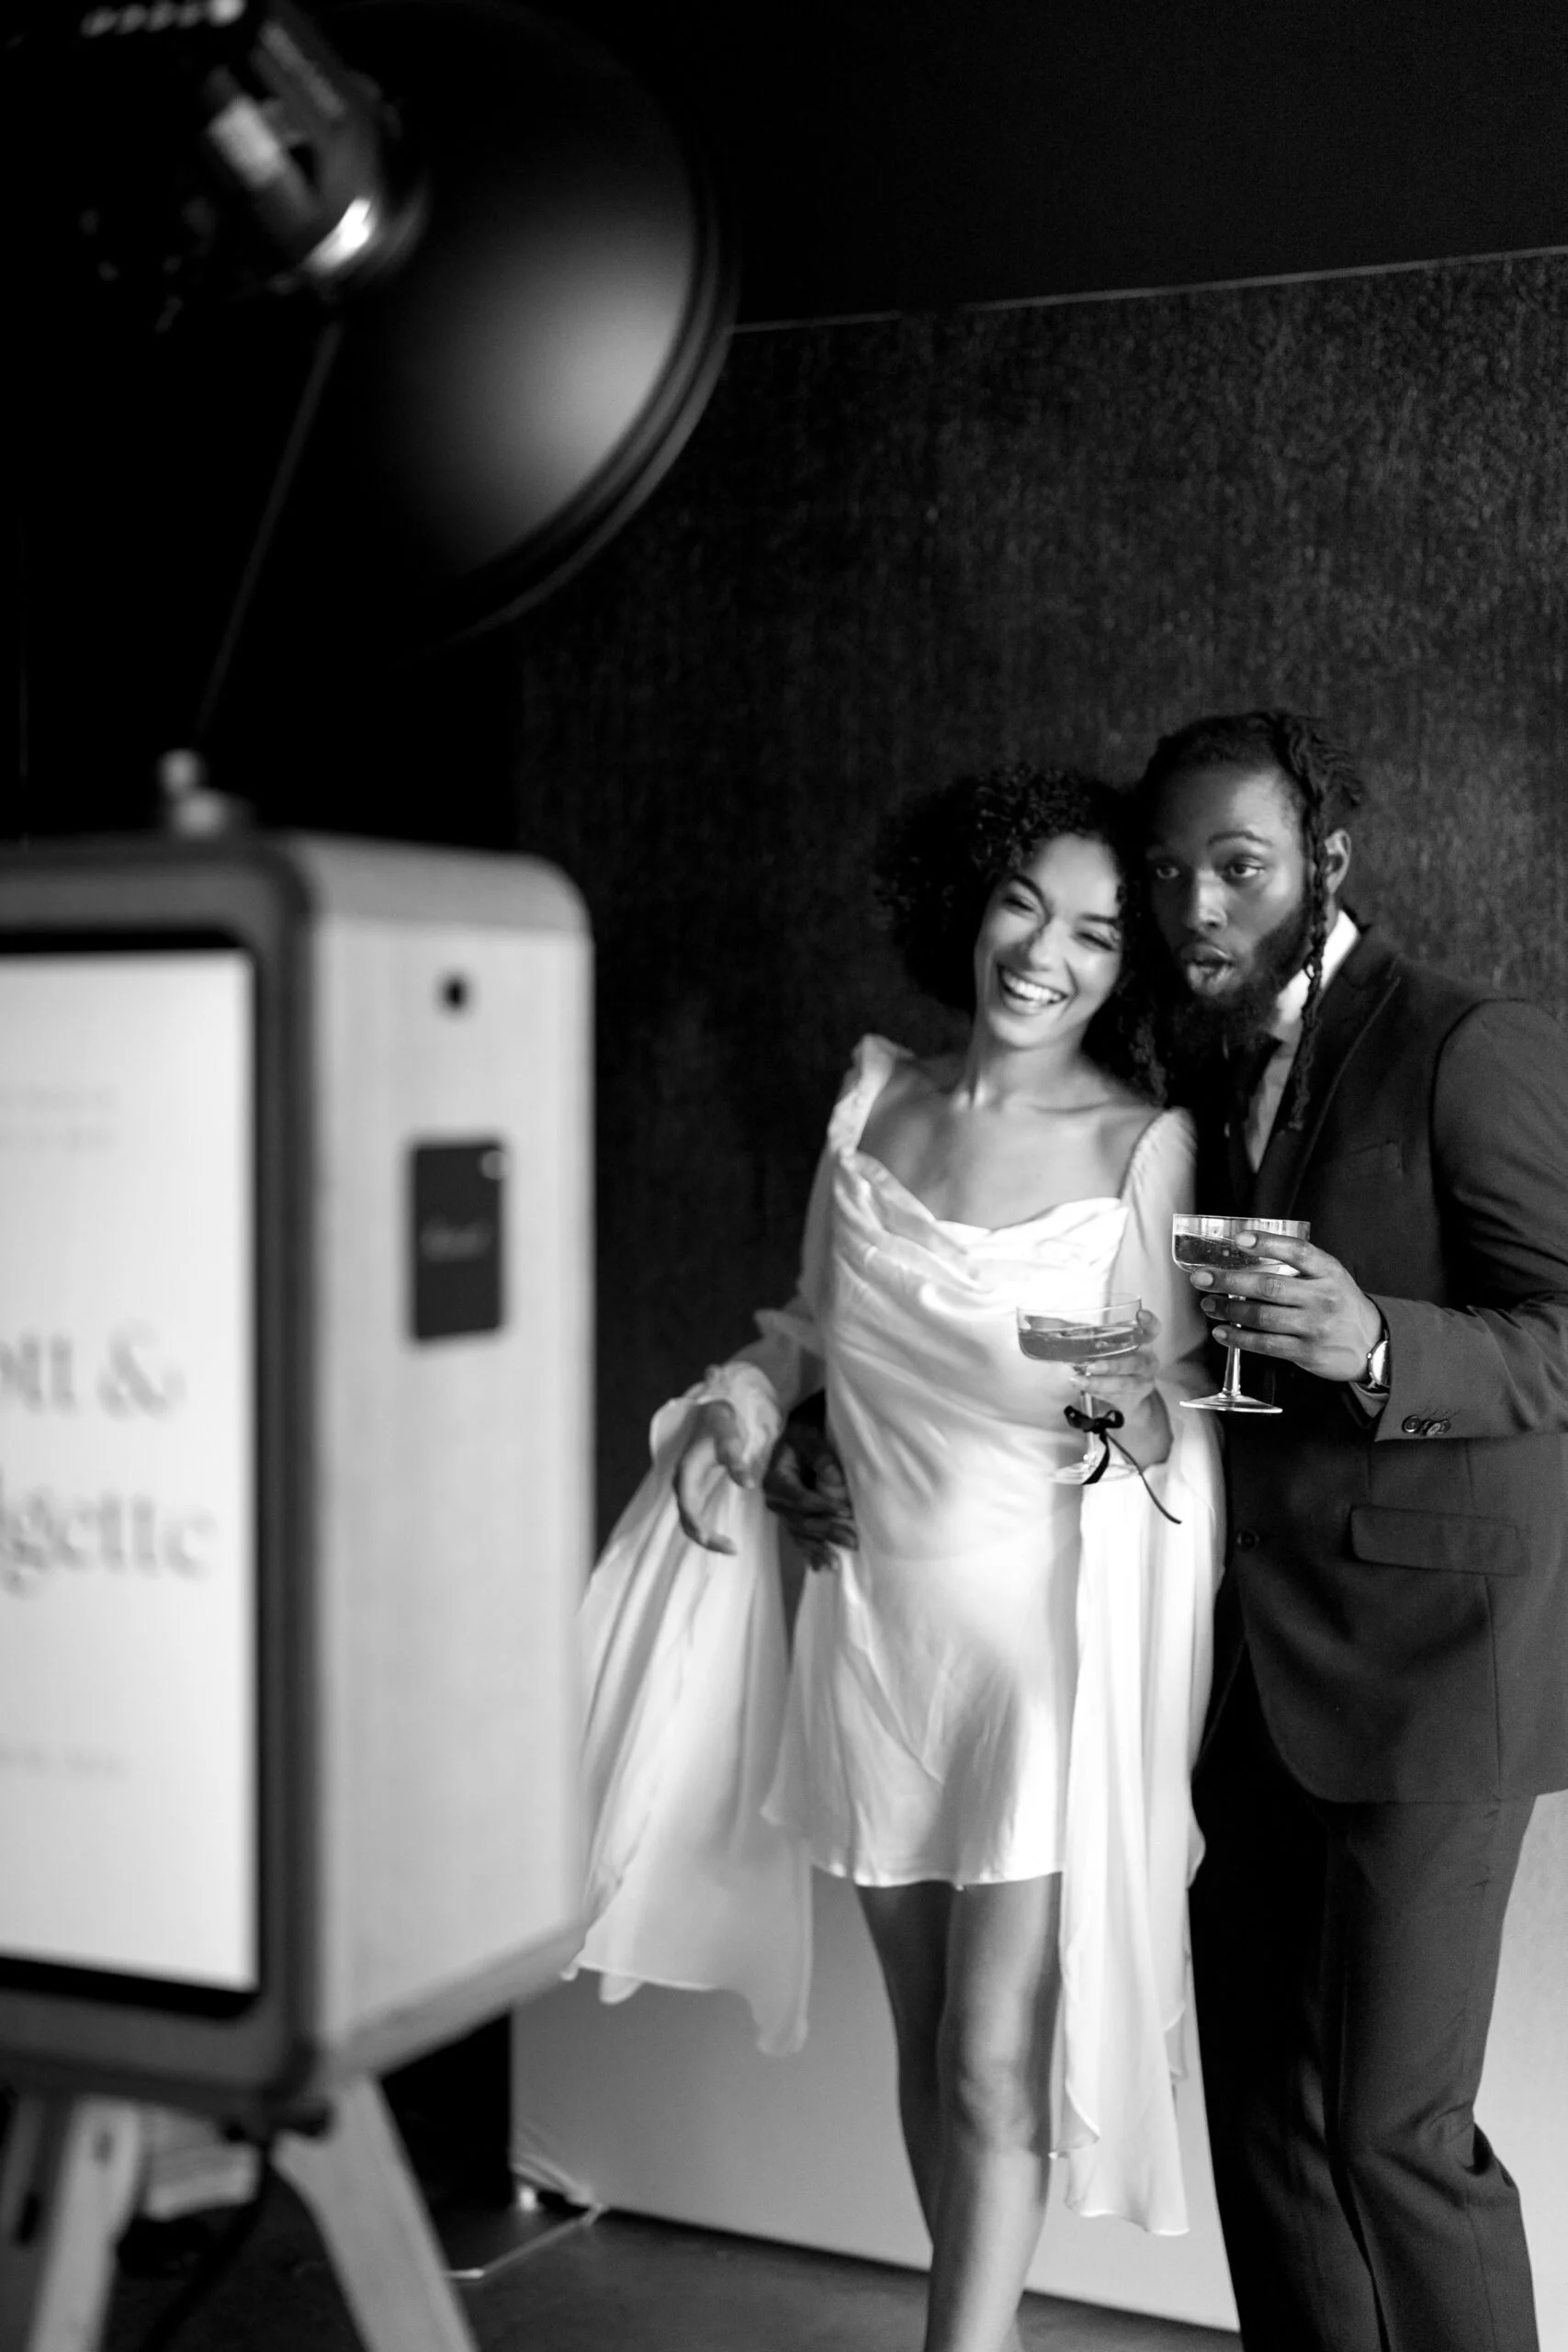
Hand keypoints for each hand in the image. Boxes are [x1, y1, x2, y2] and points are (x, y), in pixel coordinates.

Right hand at [673, 1398, 757, 1554]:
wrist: (711, 1418)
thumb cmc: (721, 1429)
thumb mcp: (731, 1442)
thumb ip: (737, 1463)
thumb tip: (748, 1485)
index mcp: (686, 1473)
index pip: (687, 1505)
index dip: (697, 1524)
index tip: (710, 1539)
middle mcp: (681, 1485)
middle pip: (686, 1520)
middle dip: (706, 1538)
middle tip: (733, 1549)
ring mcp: (685, 1490)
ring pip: (689, 1523)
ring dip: (706, 1538)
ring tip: (731, 1548)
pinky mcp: (692, 1493)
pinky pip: (694, 1518)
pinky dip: (706, 1531)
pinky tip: (723, 1539)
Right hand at [762, 1415, 855, 1571]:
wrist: (798, 1435)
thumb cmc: (804, 1432)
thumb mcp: (809, 1435)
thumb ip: (820, 1454)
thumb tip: (834, 1478)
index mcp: (775, 1479)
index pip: (799, 1498)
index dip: (821, 1506)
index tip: (844, 1509)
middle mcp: (775, 1499)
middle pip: (801, 1521)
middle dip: (826, 1532)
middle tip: (852, 1540)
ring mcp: (783, 1512)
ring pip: (800, 1534)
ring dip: (818, 1549)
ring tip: (835, 1564)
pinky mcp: (792, 1519)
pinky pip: (800, 1539)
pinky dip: (810, 1553)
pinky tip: (821, 1567)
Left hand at [1070, 1307, 1169, 1464]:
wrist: (1133, 1396)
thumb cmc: (1119, 1362)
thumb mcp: (1114, 1347)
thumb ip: (1095, 1338)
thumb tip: (1061, 1330)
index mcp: (1144, 1343)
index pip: (1153, 1330)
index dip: (1150, 1322)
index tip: (1140, 1315)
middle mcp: (1147, 1362)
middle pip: (1135, 1363)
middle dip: (1113, 1366)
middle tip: (1092, 1367)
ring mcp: (1142, 1382)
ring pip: (1123, 1384)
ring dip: (1099, 1383)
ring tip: (1078, 1381)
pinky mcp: (1132, 1398)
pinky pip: (1113, 1396)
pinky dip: (1096, 1391)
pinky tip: (1082, 1387)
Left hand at [1186, 1231, 1382, 1382]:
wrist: (1372, 1344)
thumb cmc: (1341, 1304)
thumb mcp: (1330, 1277)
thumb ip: (1299, 1267)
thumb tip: (1247, 1254)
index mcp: (1329, 1272)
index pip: (1297, 1251)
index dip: (1267, 1243)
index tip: (1239, 1238)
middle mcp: (1323, 1297)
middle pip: (1269, 1286)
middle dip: (1229, 1281)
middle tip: (1202, 1278)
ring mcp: (1314, 1326)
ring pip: (1262, 1317)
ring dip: (1228, 1310)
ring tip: (1208, 1305)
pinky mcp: (1306, 1352)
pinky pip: (1265, 1344)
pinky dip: (1239, 1338)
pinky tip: (1222, 1332)